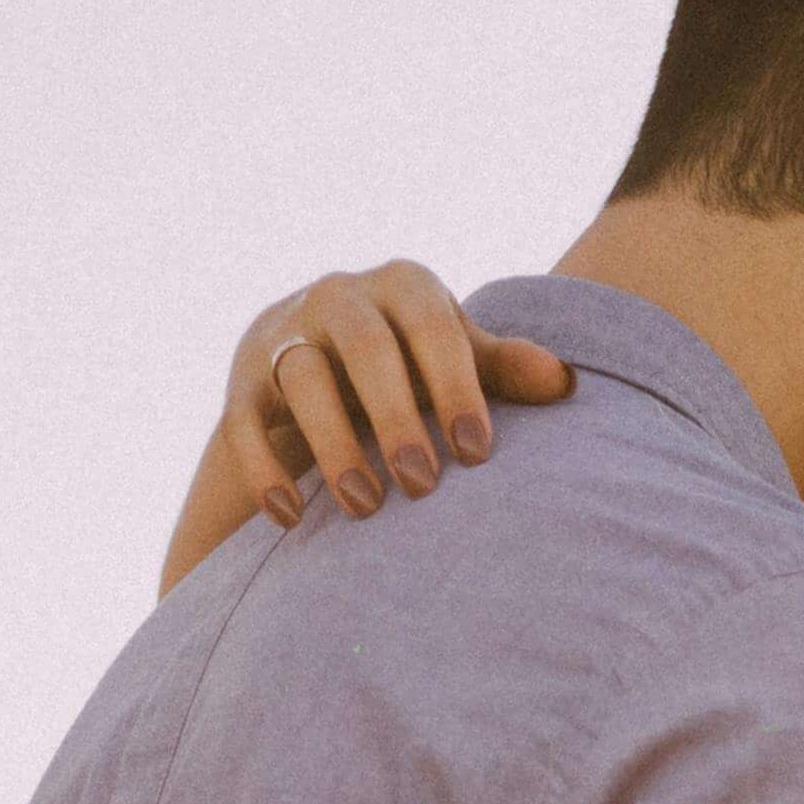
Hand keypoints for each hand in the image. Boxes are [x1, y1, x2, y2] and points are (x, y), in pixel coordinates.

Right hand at [213, 260, 571, 530]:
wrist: (318, 358)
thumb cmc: (411, 361)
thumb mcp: (457, 359)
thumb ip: (503, 368)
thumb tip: (564, 383)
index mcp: (402, 285)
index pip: (432, 324)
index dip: (455, 385)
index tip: (478, 454)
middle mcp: (338, 297)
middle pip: (363, 345)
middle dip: (394, 415)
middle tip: (423, 486)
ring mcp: (283, 335)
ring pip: (300, 378)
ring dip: (334, 444)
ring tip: (365, 508)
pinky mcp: (240, 381)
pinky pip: (242, 421)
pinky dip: (264, 469)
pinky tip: (291, 517)